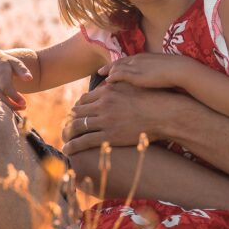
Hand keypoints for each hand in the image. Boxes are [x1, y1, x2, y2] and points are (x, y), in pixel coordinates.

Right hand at [0, 50, 31, 110]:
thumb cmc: (7, 63)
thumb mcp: (15, 63)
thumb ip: (23, 70)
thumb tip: (29, 78)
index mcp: (0, 73)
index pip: (6, 87)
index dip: (15, 97)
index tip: (24, 103)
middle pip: (0, 97)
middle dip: (12, 105)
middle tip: (24, 107)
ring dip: (7, 108)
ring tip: (19, 108)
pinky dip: (1, 108)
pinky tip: (11, 109)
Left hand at [62, 81, 180, 154]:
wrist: (164, 114)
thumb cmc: (153, 99)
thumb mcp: (132, 84)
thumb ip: (117, 82)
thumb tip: (107, 79)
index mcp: (107, 91)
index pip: (84, 100)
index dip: (77, 108)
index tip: (75, 114)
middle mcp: (103, 105)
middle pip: (77, 112)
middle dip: (69, 121)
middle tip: (66, 127)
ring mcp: (105, 121)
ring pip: (77, 127)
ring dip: (67, 134)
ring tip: (64, 138)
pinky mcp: (109, 136)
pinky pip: (84, 141)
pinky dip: (73, 146)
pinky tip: (67, 150)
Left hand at [98, 53, 190, 89]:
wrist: (179, 70)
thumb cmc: (176, 71)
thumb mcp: (163, 69)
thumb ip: (155, 71)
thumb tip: (155, 76)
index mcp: (144, 57)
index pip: (127, 60)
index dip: (118, 64)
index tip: (111, 68)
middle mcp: (137, 59)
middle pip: (119, 63)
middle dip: (109, 67)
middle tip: (100, 72)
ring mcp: (135, 66)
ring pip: (116, 68)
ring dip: (109, 73)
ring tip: (101, 80)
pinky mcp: (135, 74)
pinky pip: (119, 75)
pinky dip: (113, 77)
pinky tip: (107, 82)